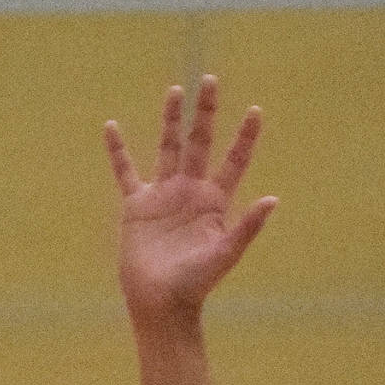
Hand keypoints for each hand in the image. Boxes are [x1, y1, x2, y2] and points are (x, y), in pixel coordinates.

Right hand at [106, 75, 276, 325]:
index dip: (245, 137)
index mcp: (214, 202)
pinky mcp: (137, 205)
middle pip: (199, 142)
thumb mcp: (225, 254)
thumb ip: (247, 227)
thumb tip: (273, 200)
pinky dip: (118, 151)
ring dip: (171, 120)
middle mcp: (190, 192)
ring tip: (175, 90)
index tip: (257, 111)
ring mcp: (163, 196)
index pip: (234, 161)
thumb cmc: (195, 284)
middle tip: (210, 80)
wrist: (160, 304)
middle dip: (205, 112)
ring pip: (168, 147)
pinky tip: (111, 127)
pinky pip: (125, 172)